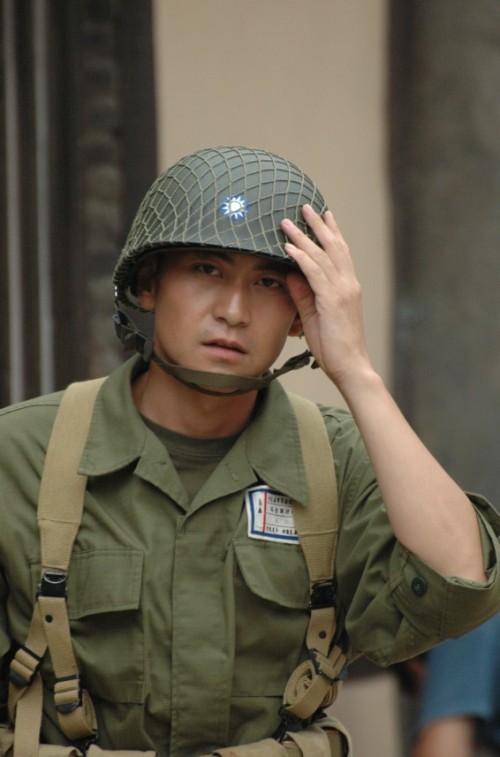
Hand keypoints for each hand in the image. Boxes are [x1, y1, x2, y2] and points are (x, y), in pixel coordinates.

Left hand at [281, 205, 371, 392]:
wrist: (351, 366)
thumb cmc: (334, 346)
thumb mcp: (315, 316)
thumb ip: (303, 294)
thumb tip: (290, 273)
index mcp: (348, 287)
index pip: (339, 253)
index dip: (331, 233)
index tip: (323, 215)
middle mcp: (348, 284)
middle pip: (333, 246)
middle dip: (318, 225)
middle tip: (305, 206)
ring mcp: (343, 291)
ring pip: (322, 255)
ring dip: (304, 236)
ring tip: (288, 221)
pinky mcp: (333, 300)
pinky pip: (315, 273)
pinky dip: (302, 257)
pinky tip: (290, 246)